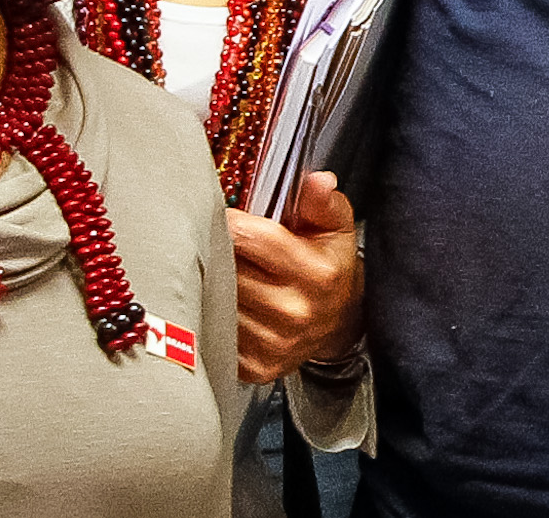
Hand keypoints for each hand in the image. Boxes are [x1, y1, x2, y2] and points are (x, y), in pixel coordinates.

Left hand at [229, 170, 364, 383]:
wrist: (338, 322)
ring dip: (209, 285)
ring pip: (216, 303)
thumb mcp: (335, 227)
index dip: (229, 221)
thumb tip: (318, 180)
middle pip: (228, 271)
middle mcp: (296, 313)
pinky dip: (211, 317)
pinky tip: (220, 303)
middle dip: (216, 252)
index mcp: (318, 274)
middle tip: (212, 241)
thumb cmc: (330, 266)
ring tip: (216, 272)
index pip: (251, 238)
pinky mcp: (254, 368)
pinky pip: (214, 334)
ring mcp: (274, 345)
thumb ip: (322, 202)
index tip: (222, 216)